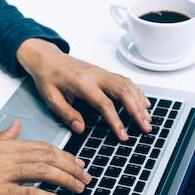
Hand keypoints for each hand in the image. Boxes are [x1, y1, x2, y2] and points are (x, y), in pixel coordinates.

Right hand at [0, 121, 90, 194]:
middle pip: (48, 158)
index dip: (63, 155)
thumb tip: (15, 127)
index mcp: (2, 147)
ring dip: (67, 180)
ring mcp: (2, 175)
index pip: (41, 147)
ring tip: (80, 188)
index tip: (76, 162)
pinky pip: (31, 194)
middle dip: (72, 167)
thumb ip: (0, 138)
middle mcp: (5, 157)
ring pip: (44, 172)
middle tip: (86, 176)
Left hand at [17, 38, 152, 140]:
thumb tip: (80, 128)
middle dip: (137, 111)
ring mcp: (102, 72)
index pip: (104, 103)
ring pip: (127, 85)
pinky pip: (125, 81)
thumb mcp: (51, 99)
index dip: (116, 121)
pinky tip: (144, 103)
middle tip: (145, 127)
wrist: (47, 59)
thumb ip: (66, 114)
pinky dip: (137, 92)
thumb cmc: (49, 78)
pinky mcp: (105, 73)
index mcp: (82, 83)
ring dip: (140, 102)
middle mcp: (95, 75)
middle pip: (123, 92)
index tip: (123, 135)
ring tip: (147, 119)